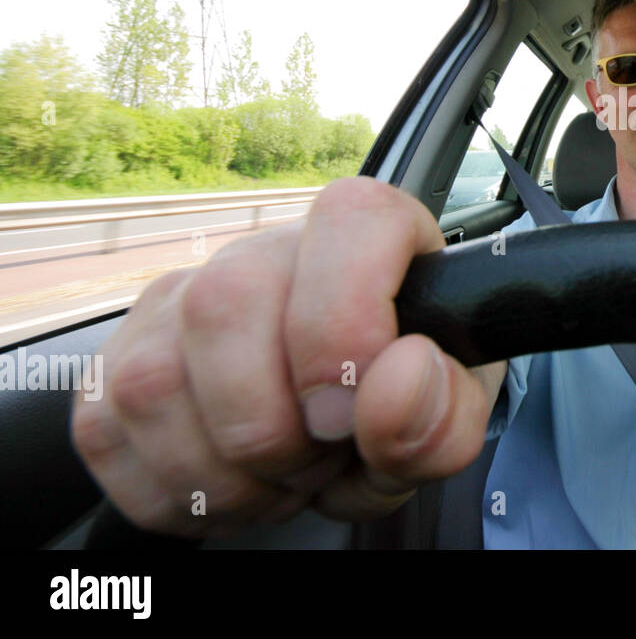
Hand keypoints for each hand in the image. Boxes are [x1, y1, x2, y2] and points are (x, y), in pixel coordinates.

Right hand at [71, 177, 499, 537]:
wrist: (343, 425)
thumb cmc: (398, 400)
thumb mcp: (448, 416)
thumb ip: (444, 407)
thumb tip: (399, 379)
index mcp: (363, 231)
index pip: (349, 219)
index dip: (345, 325)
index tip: (351, 411)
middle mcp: (259, 250)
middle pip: (225, 303)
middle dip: (274, 428)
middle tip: (321, 458)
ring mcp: (174, 301)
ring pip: (152, 383)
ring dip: (227, 475)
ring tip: (284, 477)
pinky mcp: (113, 363)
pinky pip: (109, 436)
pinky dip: (179, 495)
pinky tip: (235, 484)